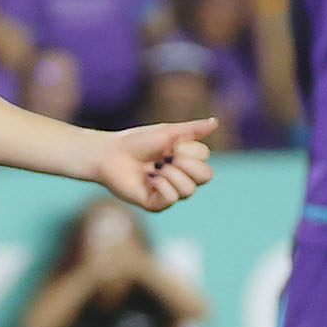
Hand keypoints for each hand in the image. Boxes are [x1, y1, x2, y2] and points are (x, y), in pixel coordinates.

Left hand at [92, 119, 215, 211]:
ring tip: (154, 169)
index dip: (188, 150)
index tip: (169, 145)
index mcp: (186, 161)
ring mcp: (169, 192)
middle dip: (187, 164)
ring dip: (171, 174)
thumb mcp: (168, 132)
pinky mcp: (155, 204)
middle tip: (165, 158)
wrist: (110, 155)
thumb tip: (215, 122)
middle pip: (206, 177)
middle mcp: (181, 178)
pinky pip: (172, 199)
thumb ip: (192, 130)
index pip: (205, 158)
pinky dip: (161, 186)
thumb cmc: (136, 142)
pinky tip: (148, 180)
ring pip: (190, 190)